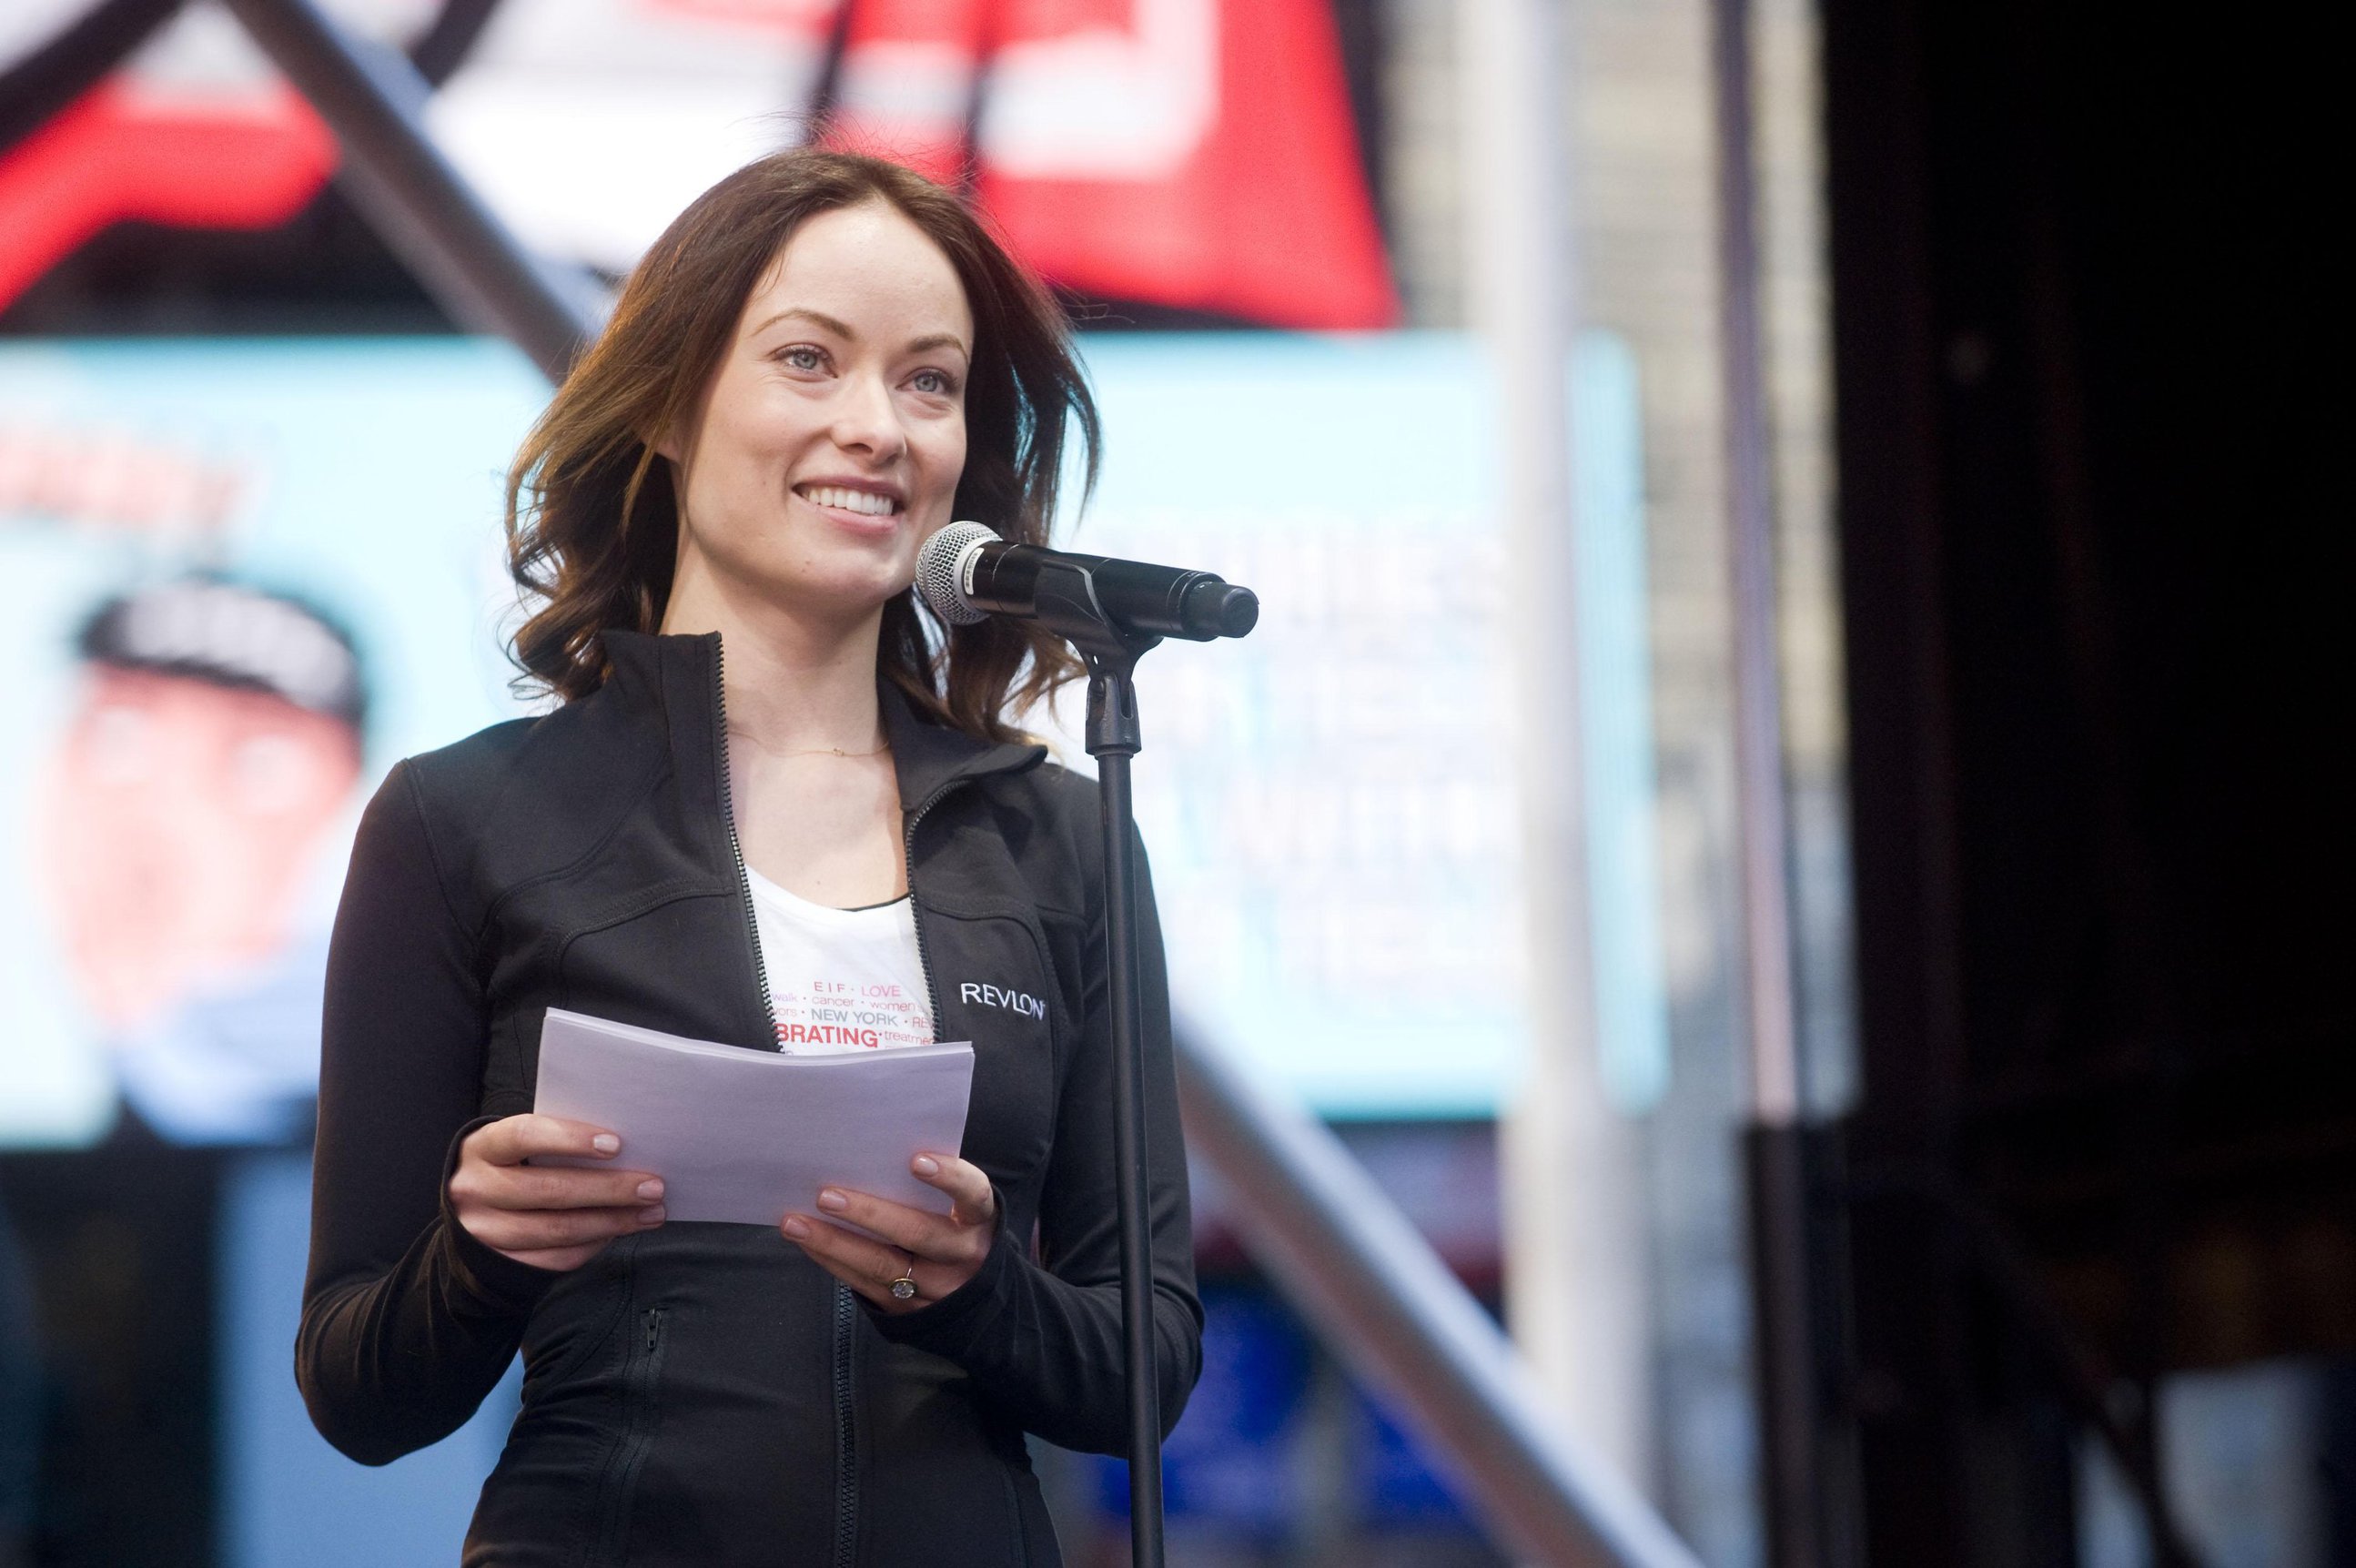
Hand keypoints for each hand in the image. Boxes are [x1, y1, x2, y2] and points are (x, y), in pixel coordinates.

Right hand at [449, 1114, 666, 1271]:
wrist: (467, 1213)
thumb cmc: (510, 1165)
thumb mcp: (519, 1145)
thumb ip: (557, 1141)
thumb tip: (624, 1151)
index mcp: (481, 1147)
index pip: (524, 1135)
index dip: (571, 1139)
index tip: (616, 1144)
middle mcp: (474, 1189)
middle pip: (549, 1190)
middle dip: (609, 1189)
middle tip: (652, 1186)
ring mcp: (482, 1232)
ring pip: (557, 1229)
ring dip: (612, 1222)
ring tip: (650, 1213)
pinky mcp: (497, 1265)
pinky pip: (555, 1258)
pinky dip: (594, 1245)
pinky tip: (619, 1232)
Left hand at [781, 1153, 996, 1312]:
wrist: (976, 1297)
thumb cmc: (956, 1229)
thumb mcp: (961, 1210)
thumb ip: (931, 1189)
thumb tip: (867, 1153)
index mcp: (979, 1221)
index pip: (972, 1194)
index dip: (949, 1177)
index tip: (916, 1160)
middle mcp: (963, 1255)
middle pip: (918, 1234)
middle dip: (869, 1214)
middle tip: (826, 1196)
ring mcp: (938, 1289)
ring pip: (883, 1267)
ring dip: (834, 1242)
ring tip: (796, 1222)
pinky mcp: (909, 1312)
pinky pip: (866, 1286)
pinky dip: (833, 1261)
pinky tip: (808, 1243)